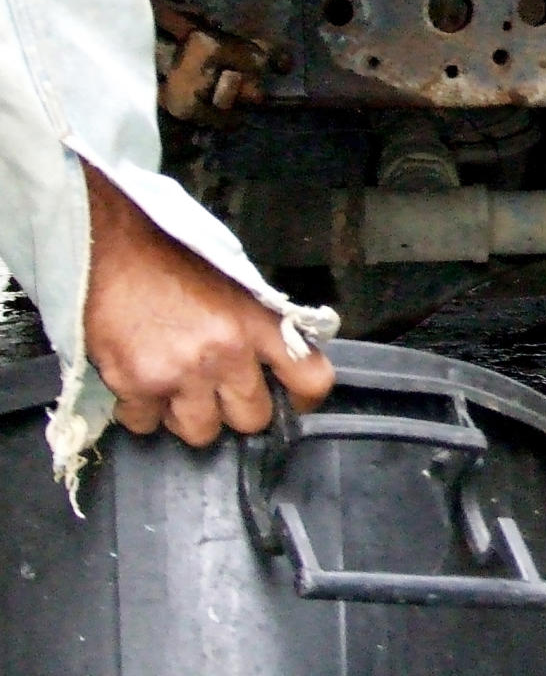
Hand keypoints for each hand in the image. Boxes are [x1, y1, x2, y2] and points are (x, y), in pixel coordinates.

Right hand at [82, 162, 333, 444]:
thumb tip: (282, 367)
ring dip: (188, 415)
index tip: (290, 402)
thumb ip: (260, 328)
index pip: (310, 379)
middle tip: (215, 386)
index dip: (303, 400)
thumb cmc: (170, 261)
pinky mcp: (136, 384)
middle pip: (252, 419)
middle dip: (234, 409)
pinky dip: (143, 410)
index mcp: (256, 322)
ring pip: (201, 432)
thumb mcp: (235, 284)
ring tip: (174, 383)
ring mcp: (180, 372)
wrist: (105, 242)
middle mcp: (224, 351)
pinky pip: (147, 425)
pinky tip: (141, 379)